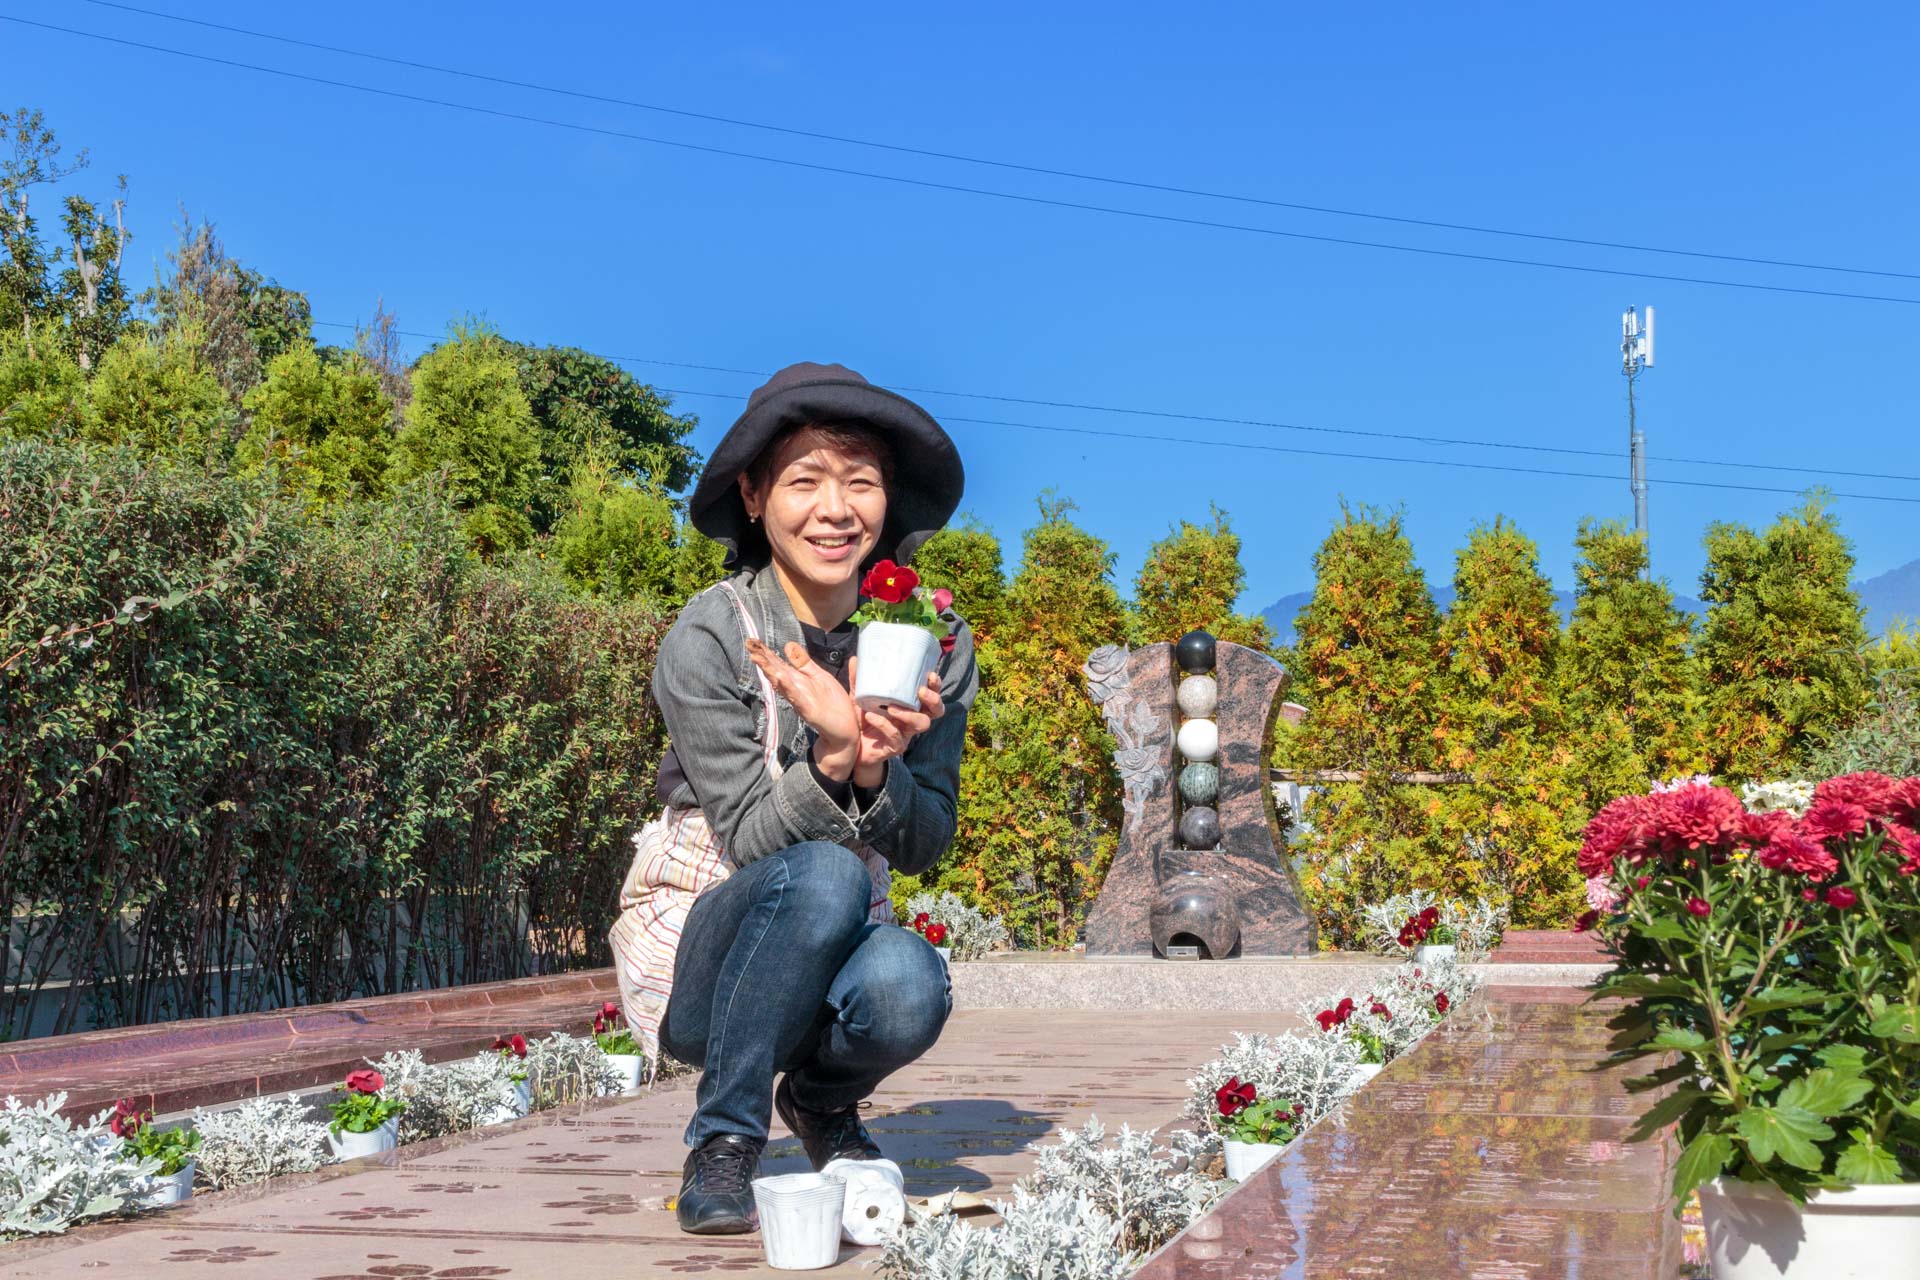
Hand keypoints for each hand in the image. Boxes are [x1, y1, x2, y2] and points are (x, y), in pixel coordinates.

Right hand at [746, 638, 859, 779]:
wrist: (845, 731)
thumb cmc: (833, 706)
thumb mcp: (819, 677)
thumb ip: (804, 663)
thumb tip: (788, 645)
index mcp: (799, 680)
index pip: (779, 664)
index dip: (767, 652)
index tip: (753, 640)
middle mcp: (796, 689)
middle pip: (776, 671)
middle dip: (763, 658)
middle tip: (749, 644)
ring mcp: (801, 700)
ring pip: (782, 683)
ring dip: (770, 671)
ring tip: (758, 658)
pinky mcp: (810, 711)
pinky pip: (797, 698)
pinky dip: (788, 688)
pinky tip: (780, 678)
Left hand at [849, 661, 943, 787]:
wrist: (850, 747)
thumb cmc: (861, 720)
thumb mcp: (859, 697)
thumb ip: (858, 680)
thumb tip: (856, 659)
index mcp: (909, 705)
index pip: (930, 694)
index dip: (935, 686)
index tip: (931, 674)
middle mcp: (912, 720)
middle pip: (936, 711)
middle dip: (933, 699)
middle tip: (921, 691)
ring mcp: (906, 734)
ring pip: (922, 725)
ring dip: (910, 714)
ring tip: (892, 707)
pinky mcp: (895, 747)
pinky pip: (896, 737)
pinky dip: (884, 725)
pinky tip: (871, 717)